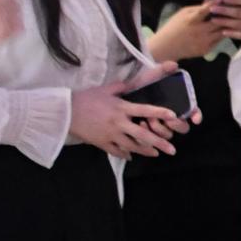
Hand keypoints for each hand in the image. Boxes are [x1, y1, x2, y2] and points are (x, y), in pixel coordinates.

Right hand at [72, 76, 186, 156]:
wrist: (66, 112)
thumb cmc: (86, 98)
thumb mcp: (105, 89)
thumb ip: (121, 87)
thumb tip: (132, 83)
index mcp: (121, 108)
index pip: (145, 110)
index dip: (160, 113)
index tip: (173, 116)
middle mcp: (119, 123)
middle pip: (143, 135)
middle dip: (159, 143)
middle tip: (172, 149)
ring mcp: (110, 135)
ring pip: (132, 146)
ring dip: (145, 151)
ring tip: (156, 153)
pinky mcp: (102, 143)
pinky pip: (117, 151)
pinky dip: (125, 154)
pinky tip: (131, 156)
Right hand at [144, 2, 224, 64]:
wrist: (167, 47)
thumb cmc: (174, 27)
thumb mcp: (182, 14)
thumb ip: (197, 9)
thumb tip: (211, 4)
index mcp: (191, 21)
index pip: (204, 11)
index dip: (213, 4)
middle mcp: (199, 32)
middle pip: (218, 23)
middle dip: (225, 16)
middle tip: (230, 11)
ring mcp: (203, 42)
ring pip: (222, 32)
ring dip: (225, 26)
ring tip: (228, 20)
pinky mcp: (206, 50)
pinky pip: (218, 41)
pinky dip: (221, 35)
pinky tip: (220, 30)